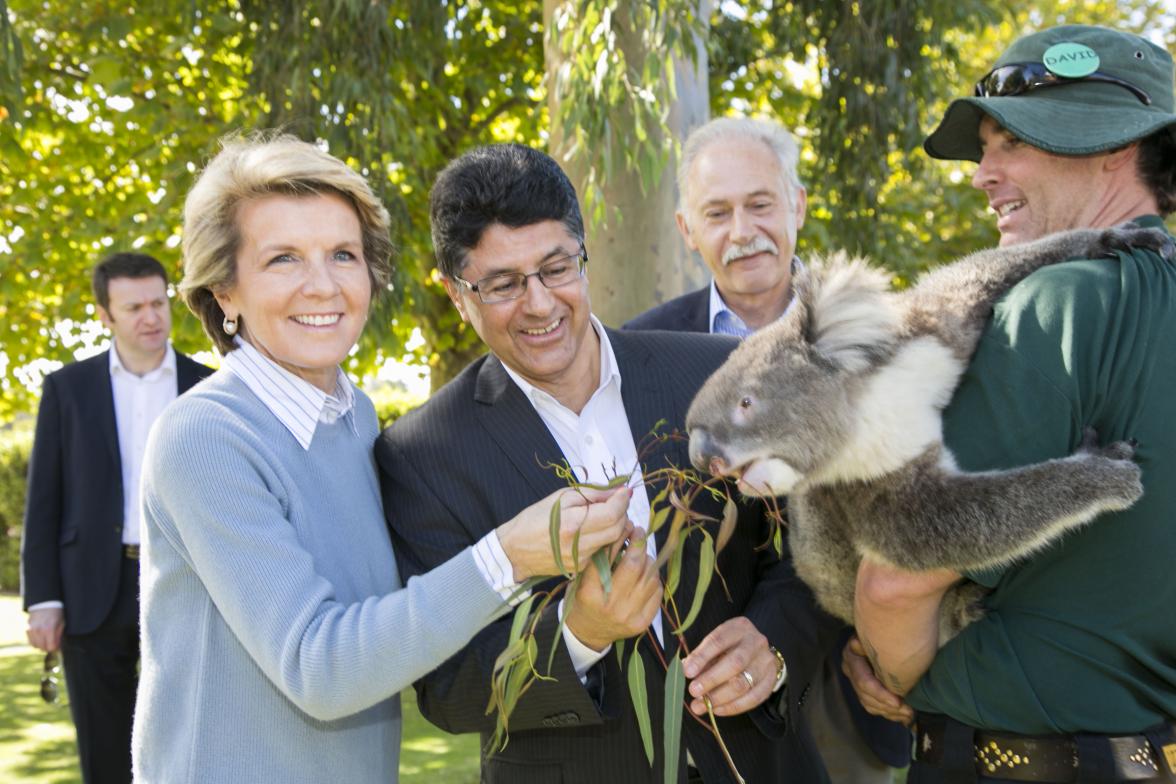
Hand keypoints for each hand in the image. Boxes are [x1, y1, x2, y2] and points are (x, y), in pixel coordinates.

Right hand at [27, 607, 64, 652]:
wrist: (45, 603)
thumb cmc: (56, 614)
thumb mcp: (61, 623)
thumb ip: (58, 636)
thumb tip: (57, 648)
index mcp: (49, 629)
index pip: (50, 647)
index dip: (54, 648)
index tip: (56, 646)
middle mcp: (39, 631)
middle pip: (42, 648)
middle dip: (48, 647)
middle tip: (52, 643)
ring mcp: (31, 630)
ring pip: (35, 646)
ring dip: (41, 645)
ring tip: (46, 640)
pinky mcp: (27, 629)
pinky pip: (30, 641)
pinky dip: (35, 641)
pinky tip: (40, 636)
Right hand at [499, 486, 631, 580]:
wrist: (515, 550)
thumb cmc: (535, 518)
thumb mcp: (561, 498)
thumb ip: (592, 494)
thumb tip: (618, 491)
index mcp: (572, 525)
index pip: (611, 514)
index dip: (622, 500)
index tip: (625, 490)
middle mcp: (579, 546)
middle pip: (617, 529)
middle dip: (622, 512)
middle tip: (616, 501)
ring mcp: (581, 560)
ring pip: (613, 541)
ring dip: (615, 525)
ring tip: (604, 513)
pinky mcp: (581, 568)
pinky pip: (603, 550)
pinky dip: (605, 537)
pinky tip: (593, 530)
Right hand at [565, 530, 661, 651]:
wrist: (587, 633)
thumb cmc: (583, 599)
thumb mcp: (580, 578)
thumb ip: (598, 559)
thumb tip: (623, 531)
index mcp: (589, 592)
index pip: (608, 557)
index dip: (620, 537)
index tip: (627, 526)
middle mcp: (610, 605)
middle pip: (634, 566)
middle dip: (639, 544)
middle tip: (639, 532)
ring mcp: (628, 616)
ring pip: (650, 577)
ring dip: (648, 561)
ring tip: (641, 555)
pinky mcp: (642, 623)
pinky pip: (657, 592)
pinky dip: (654, 578)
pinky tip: (646, 575)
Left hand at [681, 616, 775, 716]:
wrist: (758, 650)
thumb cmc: (730, 646)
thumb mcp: (716, 642)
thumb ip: (702, 655)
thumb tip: (686, 669)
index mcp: (739, 628)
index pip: (719, 641)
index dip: (702, 657)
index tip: (687, 672)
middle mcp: (756, 643)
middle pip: (735, 663)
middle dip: (711, 679)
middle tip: (693, 691)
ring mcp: (766, 662)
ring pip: (743, 683)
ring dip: (719, 697)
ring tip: (700, 705)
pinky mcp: (771, 681)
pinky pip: (753, 698)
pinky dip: (733, 707)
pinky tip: (717, 710)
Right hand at [842, 635, 912, 725]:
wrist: (886, 626)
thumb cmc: (887, 631)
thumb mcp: (878, 634)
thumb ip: (873, 642)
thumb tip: (858, 644)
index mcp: (852, 657)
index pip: (863, 681)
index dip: (880, 694)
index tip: (898, 702)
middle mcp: (850, 670)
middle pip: (866, 697)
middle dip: (888, 707)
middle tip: (909, 711)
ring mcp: (856, 681)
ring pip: (869, 704)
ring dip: (890, 712)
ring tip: (909, 714)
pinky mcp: (864, 689)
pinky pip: (873, 707)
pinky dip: (888, 713)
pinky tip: (904, 716)